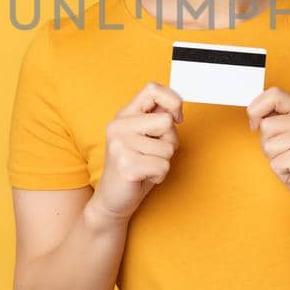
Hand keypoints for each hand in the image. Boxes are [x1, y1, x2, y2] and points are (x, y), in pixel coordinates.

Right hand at [93, 81, 182, 222]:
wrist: (112, 199)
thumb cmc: (135, 166)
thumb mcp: (145, 137)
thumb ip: (157, 119)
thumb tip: (176, 110)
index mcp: (123, 116)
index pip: (152, 89)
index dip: (172, 101)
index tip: (176, 118)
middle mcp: (118, 126)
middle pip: (166, 121)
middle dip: (170, 141)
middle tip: (153, 153)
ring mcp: (120, 146)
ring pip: (168, 147)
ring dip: (164, 162)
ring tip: (146, 166)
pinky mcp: (126, 166)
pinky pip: (163, 166)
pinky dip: (160, 175)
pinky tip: (144, 177)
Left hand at [246, 87, 289, 217]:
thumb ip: (278, 122)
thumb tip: (253, 113)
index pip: (274, 94)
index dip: (257, 108)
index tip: (255, 125)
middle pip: (266, 125)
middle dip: (268, 145)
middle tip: (288, 156)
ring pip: (268, 144)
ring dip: (275, 160)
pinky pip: (275, 162)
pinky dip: (282, 173)